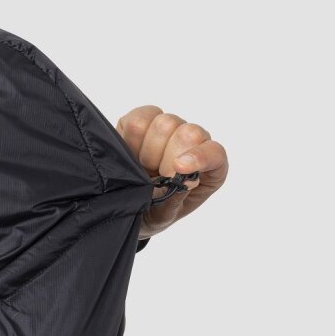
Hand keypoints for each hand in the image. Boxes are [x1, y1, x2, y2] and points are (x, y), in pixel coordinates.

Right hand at [116, 106, 227, 239]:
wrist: (121, 207)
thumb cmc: (150, 213)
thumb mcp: (163, 216)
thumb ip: (174, 200)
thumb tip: (186, 179)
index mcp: (208, 169)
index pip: (214, 153)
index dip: (198, 157)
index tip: (179, 168)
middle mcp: (193, 144)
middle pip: (187, 133)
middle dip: (164, 159)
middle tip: (153, 178)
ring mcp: (169, 130)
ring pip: (163, 123)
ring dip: (147, 152)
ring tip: (142, 168)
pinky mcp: (144, 121)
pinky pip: (139, 119)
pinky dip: (130, 138)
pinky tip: (131, 153)